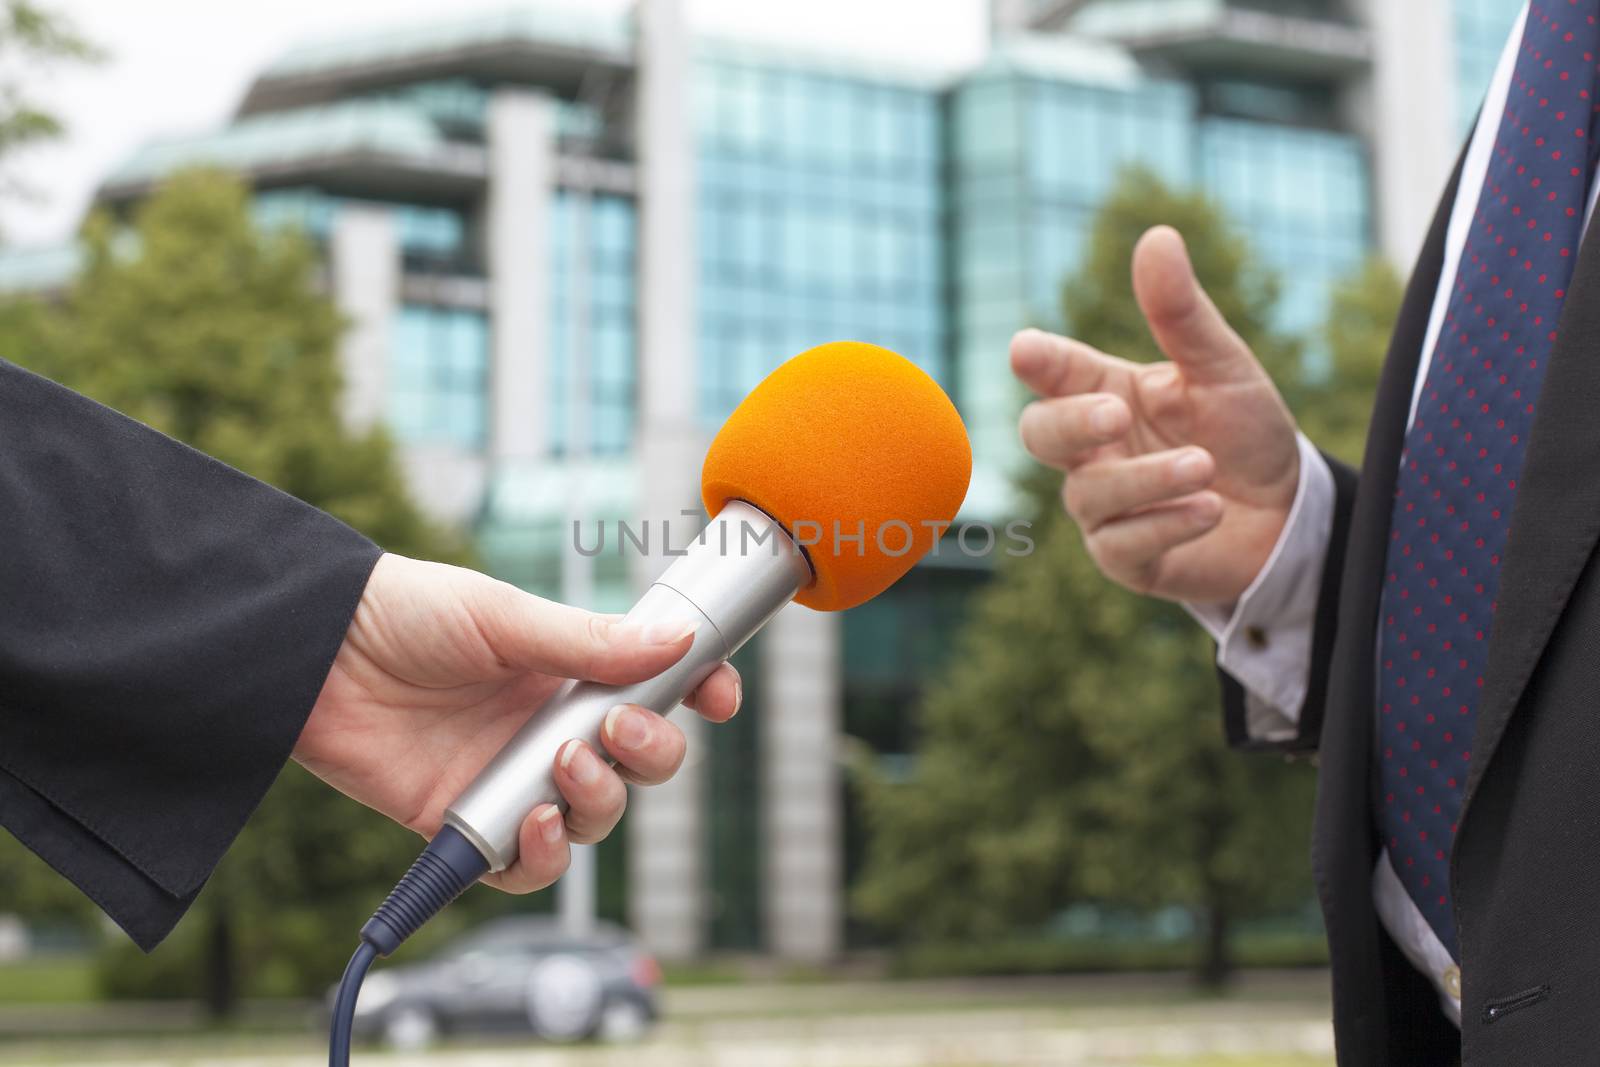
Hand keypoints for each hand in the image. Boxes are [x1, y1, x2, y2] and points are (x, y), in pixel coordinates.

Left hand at [293, 553, 740, 892]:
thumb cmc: (406, 613)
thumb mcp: (503, 616)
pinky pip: (527, 864)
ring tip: (561, 764)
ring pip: (595, 819)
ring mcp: (514, 778)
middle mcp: (551, 728)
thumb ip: (587, 641)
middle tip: (616, 726)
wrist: (315, 653)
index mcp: (570, 670)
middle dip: (652, 753)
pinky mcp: (468, 823)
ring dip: (599, 800)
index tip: (718, 694)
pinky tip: (532, 822)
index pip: (656, 690)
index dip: (697, 694)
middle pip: (640, 765)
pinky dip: (543, 855)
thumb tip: (676, 641)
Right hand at [1012, 226, 1300, 604]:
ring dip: (1148, 479)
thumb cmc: (1246, 432)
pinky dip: (1165, 524)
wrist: (1290, 514)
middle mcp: (1094, 451)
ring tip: (1206, 467)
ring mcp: (1104, 508)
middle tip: (1117, 413)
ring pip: (1088, 494)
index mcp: (1106, 392)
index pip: (1056, 373)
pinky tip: (1210, 509)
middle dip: (1071, 423)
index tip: (1027, 349)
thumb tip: (1157, 235)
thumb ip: (1182, 312)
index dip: (1038, 362)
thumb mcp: (1223, 366)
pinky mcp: (1126, 559)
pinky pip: (1120, 544)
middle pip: (1040, 434)